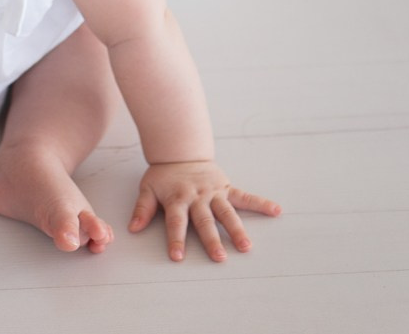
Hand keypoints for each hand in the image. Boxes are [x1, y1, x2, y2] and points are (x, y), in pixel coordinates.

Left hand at [128, 160, 280, 261]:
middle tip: (219, 258)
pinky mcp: (226, 187)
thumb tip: (132, 228)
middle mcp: (197, 197)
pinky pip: (245, 196)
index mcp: (177, 199)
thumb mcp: (148, 189)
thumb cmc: (163, 175)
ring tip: (245, 246)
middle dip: (211, 240)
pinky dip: (261, 203)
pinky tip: (276, 210)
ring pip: (226, 213)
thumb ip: (142, 209)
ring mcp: (213, 192)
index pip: (176, 222)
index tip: (177, 257)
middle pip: (204, 221)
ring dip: (236, 230)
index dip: (176, 239)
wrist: (180, 151)